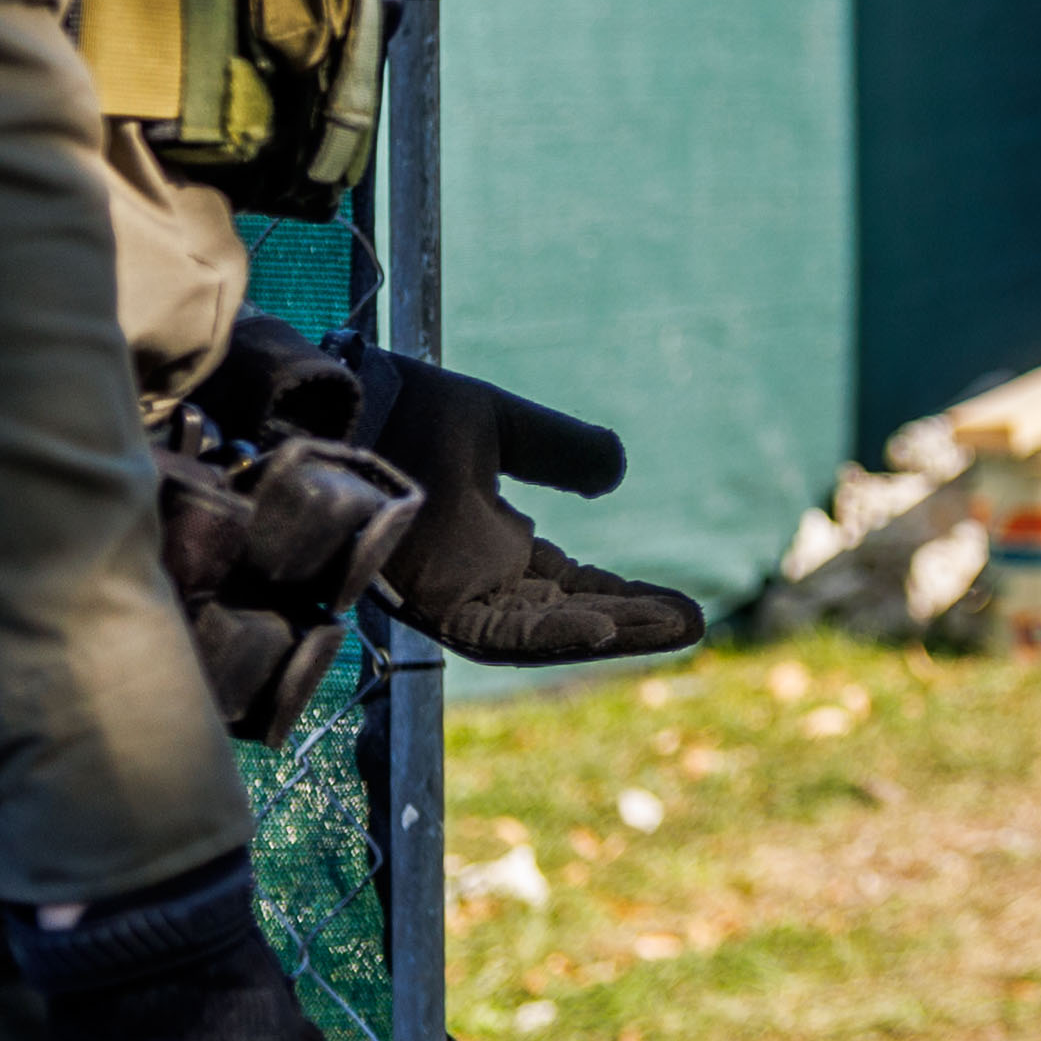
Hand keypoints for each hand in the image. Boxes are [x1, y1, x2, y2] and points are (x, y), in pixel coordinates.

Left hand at [343, 350, 707, 664]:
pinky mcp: (428, 602)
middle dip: (631, 624)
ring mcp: (450, 598)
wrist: (345, 407)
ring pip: (539, 633)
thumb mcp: (504, 426)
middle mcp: (474, 584)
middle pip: (566, 618)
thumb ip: (559, 449)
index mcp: (492, 549)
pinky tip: (600, 626)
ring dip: (606, 632)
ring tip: (671, 628)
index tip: (681, 606)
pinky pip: (495, 631)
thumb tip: (616, 471)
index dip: (626, 596)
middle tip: (694, 625)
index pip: (571, 585)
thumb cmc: (409, 411)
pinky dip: (549, 632)